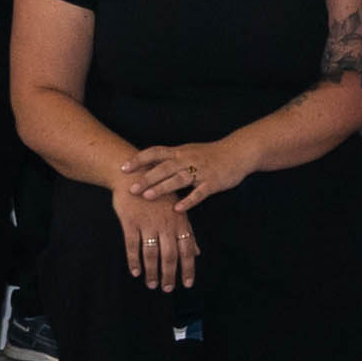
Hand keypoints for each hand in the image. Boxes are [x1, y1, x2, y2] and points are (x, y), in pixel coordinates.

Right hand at [113, 183, 202, 291]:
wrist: (134, 174)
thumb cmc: (159, 194)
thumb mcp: (177, 210)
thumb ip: (187, 232)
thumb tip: (197, 252)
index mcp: (179, 221)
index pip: (187, 250)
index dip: (188, 268)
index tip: (187, 284)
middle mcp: (165, 224)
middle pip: (169, 256)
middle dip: (169, 275)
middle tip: (167, 289)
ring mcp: (147, 223)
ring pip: (151, 254)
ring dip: (152, 272)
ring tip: (152, 284)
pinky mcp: (130, 222)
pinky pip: (132, 246)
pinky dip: (134, 261)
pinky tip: (135, 272)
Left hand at [122, 137, 248, 208]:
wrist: (238, 152)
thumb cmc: (210, 154)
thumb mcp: (188, 152)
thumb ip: (169, 159)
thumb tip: (145, 165)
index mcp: (180, 152)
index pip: (155, 152)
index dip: (139, 159)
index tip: (123, 168)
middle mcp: (188, 159)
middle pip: (164, 167)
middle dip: (147, 178)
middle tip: (131, 188)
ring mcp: (201, 171)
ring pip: (179, 179)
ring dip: (163, 188)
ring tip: (147, 197)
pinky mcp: (213, 182)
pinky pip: (199, 193)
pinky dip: (188, 201)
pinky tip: (177, 209)